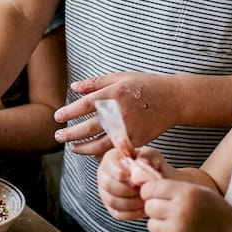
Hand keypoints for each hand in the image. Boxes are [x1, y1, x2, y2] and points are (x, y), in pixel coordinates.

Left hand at [54, 72, 180, 156]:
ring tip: (72, 147)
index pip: (85, 105)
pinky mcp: (137, 140)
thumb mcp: (120, 77)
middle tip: (58, 136)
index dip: (69, 112)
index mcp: (114, 94)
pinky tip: (92, 153)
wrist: (174, 99)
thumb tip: (74, 87)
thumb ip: (95, 82)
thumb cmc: (146, 85)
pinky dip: (102, 154)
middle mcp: (120, 112)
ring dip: (82, 147)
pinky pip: (115, 150)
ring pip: (99, 144)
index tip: (57, 117)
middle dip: (70, 133)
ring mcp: (129, 128)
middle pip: (88, 127)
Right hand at [96, 146, 167, 219]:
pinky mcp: (112, 208)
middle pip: (109, 185)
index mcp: (110, 159)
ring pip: (113, 201)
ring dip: (132, 202)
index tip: (135, 179)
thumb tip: (141, 163)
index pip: (109, 167)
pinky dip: (133, 213)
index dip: (121, 174)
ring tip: (145, 198)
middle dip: (129, 190)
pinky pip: (118, 214)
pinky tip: (143, 207)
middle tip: (143, 190)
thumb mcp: (151, 156)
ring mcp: (105, 193)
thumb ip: (147, 157)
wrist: (155, 180)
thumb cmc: (151, 165)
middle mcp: (103, 175)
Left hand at [141, 179, 231, 231]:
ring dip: (160, 225)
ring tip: (178, 225)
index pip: (150, 188)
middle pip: (149, 207)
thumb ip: (174, 188)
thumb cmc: (216, 212)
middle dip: (156, 209)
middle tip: (170, 212)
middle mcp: (179, 211)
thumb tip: (144, 187)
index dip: (150, 192)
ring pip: (151, 225)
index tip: (156, 196)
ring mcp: (176, 231)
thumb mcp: (199, 191)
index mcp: (186, 193)